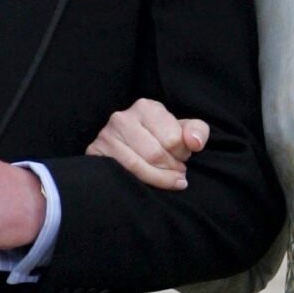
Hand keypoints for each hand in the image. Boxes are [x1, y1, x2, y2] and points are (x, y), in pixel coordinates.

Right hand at [87, 98, 208, 192]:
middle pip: (155, 155)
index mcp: (146, 107)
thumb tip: (194, 143)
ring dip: (158, 179)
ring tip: (169, 181)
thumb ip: (198, 131)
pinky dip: (138, 184)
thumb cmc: (162, 140)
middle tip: (177, 174)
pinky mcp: (95, 153)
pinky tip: (148, 185)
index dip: (182, 154)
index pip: (173, 139)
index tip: (183, 157)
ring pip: (137, 167)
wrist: (132, 150)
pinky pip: (120, 174)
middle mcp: (122, 118)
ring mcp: (106, 136)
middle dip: (171, 169)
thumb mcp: (184, 131)